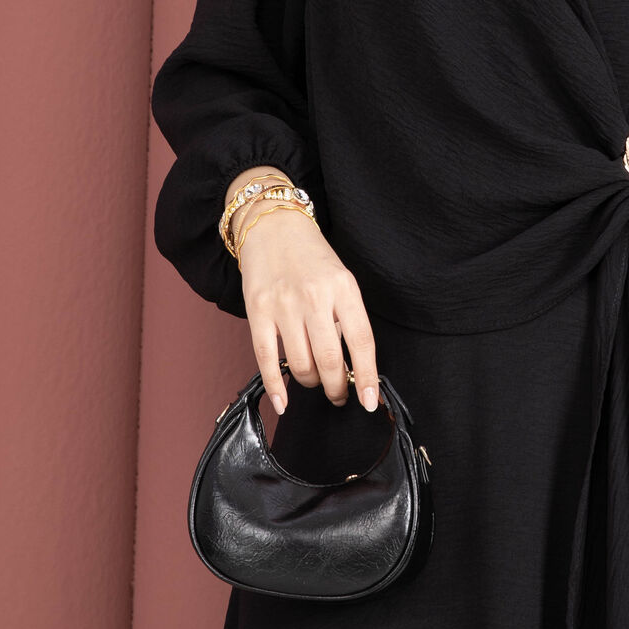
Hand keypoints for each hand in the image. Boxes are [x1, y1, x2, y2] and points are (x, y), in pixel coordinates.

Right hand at [235, 205, 378, 419]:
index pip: (361, 342)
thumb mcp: (341, 279)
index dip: (366, 376)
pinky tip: (284, 402)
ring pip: (300, 364)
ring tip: (315, 381)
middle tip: (339, 394)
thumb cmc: (312, 257)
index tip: (370, 400)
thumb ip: (347, 317)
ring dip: (310, 383)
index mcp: (343, 288)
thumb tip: (353, 365)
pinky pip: (266, 359)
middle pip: (329, 360)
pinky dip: (276, 386)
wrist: (273, 227)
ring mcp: (284, 306)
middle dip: (337, 386)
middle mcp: (314, 297)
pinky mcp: (258, 312)